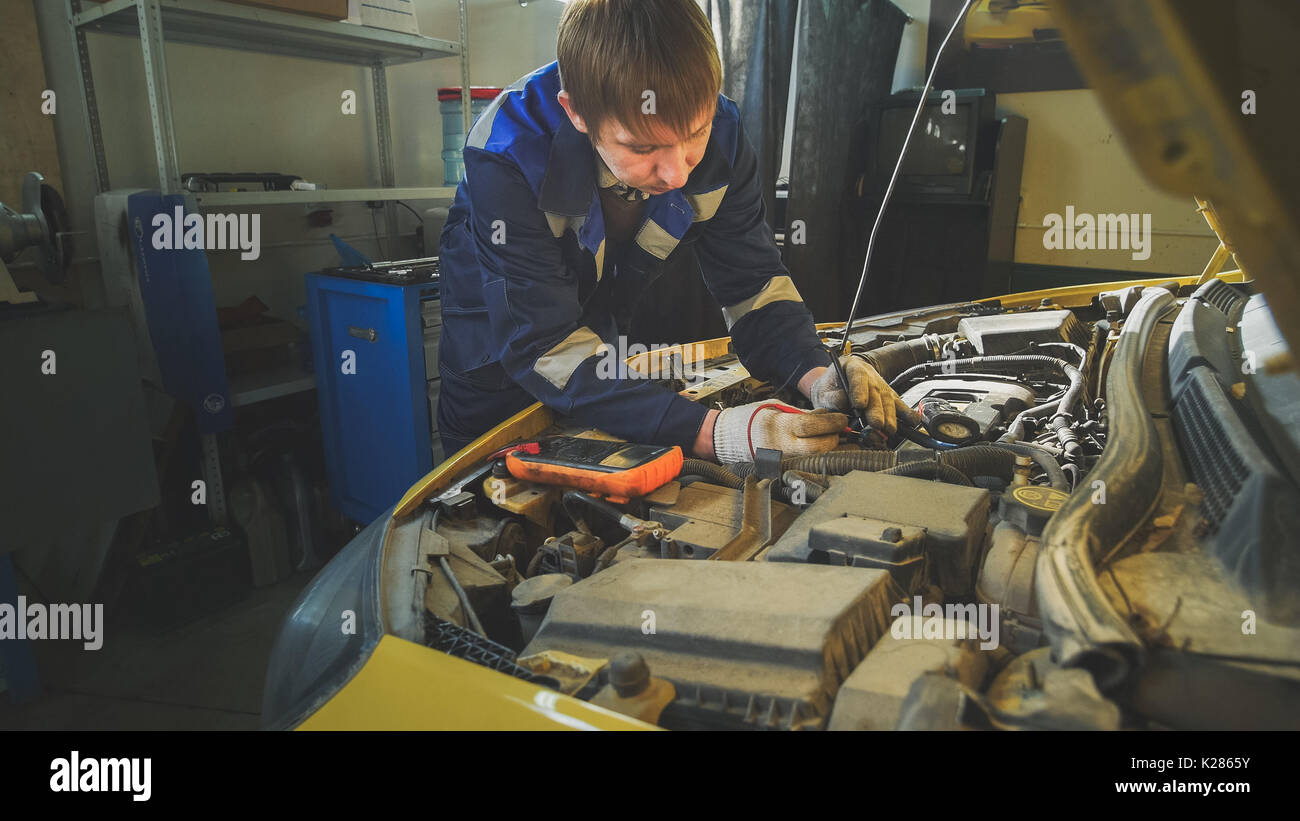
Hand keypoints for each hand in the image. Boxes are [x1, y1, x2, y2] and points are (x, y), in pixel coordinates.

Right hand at [711, 401, 846, 464]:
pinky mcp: (781, 469)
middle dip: (834, 439)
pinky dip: (817, 458)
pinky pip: (806, 465)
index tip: (842, 419)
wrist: (728, 437)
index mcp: (778, 425)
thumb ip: (802, 413)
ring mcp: (781, 460)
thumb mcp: (776, 407)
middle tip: (838, 431)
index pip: (811, 425)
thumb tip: (827, 416)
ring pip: (815, 460)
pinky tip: (821, 450)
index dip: (831, 423)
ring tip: (832, 440)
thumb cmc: (751, 419)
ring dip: (829, 450)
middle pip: (817, 448)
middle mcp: (780, 445)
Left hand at [807, 356, 918, 434]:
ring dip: (889, 416)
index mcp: (851, 367)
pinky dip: (907, 413)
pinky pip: (899, 404)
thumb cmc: (830, 388)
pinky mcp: (889, 396)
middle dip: (877, 409)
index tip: (859, 404)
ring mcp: (881, 385)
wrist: (835, 385)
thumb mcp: (823, 391)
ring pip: (888, 399)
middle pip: (875, 391)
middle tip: (876, 424)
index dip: (859, 390)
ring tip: (888, 429)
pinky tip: (912, 421)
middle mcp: (870, 375)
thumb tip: (842, 403)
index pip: (857, 376)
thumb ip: (830, 397)